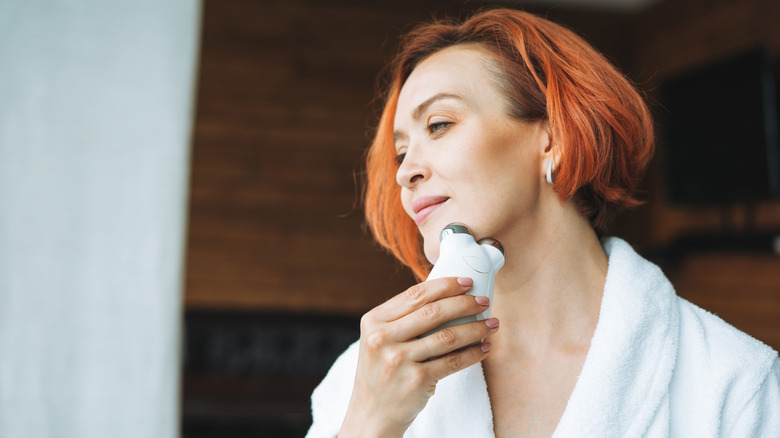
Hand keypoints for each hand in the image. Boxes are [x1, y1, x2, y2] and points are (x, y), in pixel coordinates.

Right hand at [339, 277, 499, 437]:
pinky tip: (485, 348)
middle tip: (484, 302)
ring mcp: (399, 360)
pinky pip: (453, 362)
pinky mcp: (416, 381)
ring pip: (448, 336)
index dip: (445, 285)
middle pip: (434, 312)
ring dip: (476, 328)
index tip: (466, 282)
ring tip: (492, 324)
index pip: (415, 295)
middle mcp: (383, 339)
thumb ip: (402, 318)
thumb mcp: (379, 340)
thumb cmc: (381, 371)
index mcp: (373, 321)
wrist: (372, 413)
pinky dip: (474, 353)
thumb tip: (446, 296)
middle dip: (465, 304)